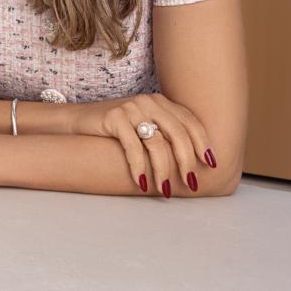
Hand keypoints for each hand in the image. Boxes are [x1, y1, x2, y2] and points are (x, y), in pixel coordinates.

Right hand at [72, 92, 215, 197]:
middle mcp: (148, 102)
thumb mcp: (144, 125)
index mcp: (161, 102)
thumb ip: (165, 134)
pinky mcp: (114, 118)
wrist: (79, 120)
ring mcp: (131, 108)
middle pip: (177, 133)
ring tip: (164, 189)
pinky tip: (141, 182)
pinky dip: (139, 167)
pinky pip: (133, 147)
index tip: (211, 164)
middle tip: (191, 183)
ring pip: (157, 143)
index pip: (190, 122)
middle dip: (187, 161)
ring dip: (164, 170)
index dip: (203, 143)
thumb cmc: (117, 129)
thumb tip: (194, 164)